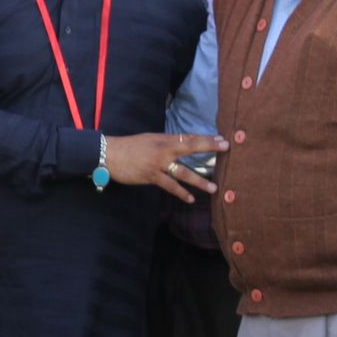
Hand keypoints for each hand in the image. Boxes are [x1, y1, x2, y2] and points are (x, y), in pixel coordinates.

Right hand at [102, 133, 226, 200]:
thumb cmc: (130, 147)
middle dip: (209, 148)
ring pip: (183, 172)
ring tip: (213, 188)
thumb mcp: (150, 139)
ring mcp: (158, 163)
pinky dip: (181, 193)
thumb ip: (167, 142)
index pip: (190, 137)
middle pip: (190, 147)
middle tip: (226, 149)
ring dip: (199, 181)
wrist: (110, 153)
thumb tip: (183, 143)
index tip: (223, 139)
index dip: (207, 138)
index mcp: (164, 139)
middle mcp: (164, 149)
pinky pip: (169, 186)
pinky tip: (190, 199)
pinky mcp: (151, 176)